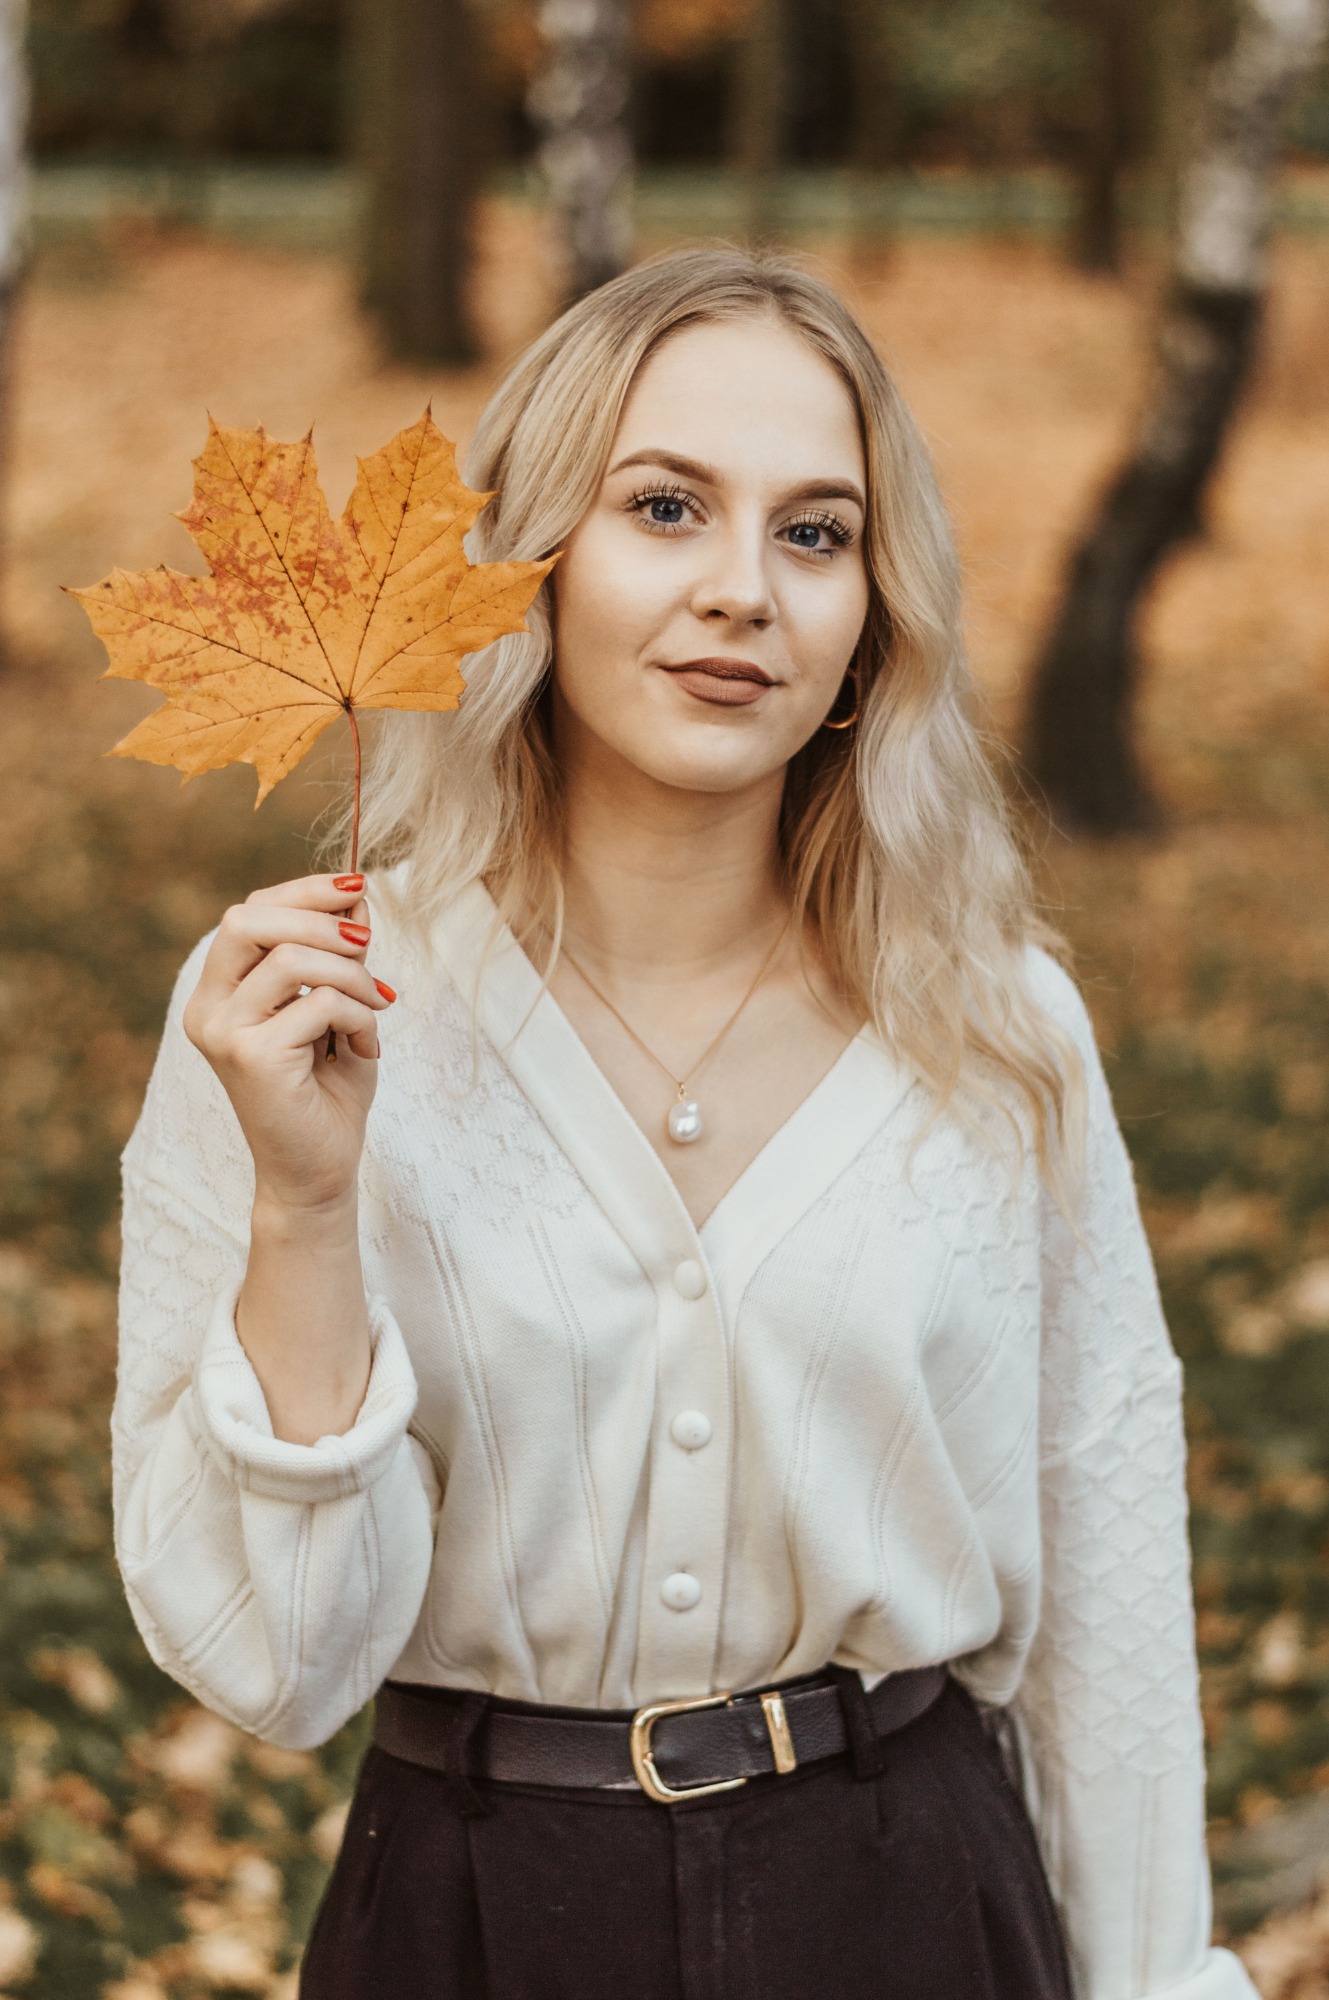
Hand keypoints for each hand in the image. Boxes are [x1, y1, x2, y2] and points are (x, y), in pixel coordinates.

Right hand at [184, 873, 395, 1217]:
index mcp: (220, 991)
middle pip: (247, 919)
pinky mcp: (251, 1057)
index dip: (304, 892)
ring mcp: (223, 1032)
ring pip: (290, 959)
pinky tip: (367, 1047)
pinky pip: (319, 1004)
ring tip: (380, 1005)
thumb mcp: (338, 1008)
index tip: (358, 888)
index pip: (248, 912)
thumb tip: (359, 898)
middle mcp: (208, 1008)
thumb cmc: (327, 1092)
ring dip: (352, 975)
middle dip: (319, 920)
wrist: (318, 1173)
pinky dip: (359, 1016)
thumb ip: (339, 957)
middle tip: (368, 944)